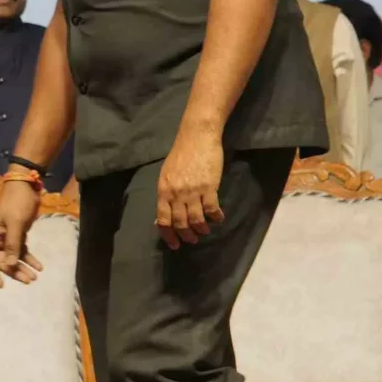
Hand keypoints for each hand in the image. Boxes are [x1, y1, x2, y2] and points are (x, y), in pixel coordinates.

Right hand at [0, 178, 43, 286]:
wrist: (26, 186)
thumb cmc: (17, 203)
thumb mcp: (15, 223)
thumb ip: (12, 245)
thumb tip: (7, 265)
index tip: (1, 285)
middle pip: (3, 260)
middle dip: (14, 271)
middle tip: (29, 281)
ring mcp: (9, 236)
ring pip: (13, 257)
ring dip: (23, 266)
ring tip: (35, 277)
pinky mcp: (19, 233)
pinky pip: (22, 250)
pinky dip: (29, 258)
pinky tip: (39, 266)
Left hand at [155, 130, 225, 247]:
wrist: (197, 137)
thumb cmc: (181, 154)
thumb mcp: (167, 175)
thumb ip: (166, 194)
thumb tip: (164, 214)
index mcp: (163, 190)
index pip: (162, 219)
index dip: (168, 234)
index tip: (174, 244)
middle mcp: (176, 193)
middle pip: (179, 222)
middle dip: (186, 235)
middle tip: (192, 240)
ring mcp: (193, 191)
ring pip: (196, 219)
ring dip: (201, 228)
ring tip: (204, 230)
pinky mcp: (209, 187)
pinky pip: (212, 209)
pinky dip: (216, 217)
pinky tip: (218, 218)